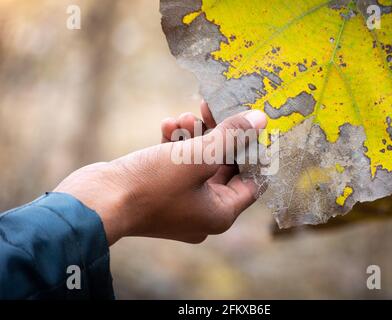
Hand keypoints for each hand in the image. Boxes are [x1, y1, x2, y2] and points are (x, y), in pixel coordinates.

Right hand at [54, 102, 267, 244]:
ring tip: (183, 116)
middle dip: (217, 135)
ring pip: (198, 162)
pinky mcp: (160, 192)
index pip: (251, 180)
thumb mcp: (197, 156)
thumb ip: (231, 136)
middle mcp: (203, 212)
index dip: (252, 150)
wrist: (95, 203)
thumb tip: (260, 119)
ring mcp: (180, 203)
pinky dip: (175, 145)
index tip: (246, 124)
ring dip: (193, 136)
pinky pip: (177, 166)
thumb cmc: (150, 185)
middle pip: (223, 167)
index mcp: (220, 213)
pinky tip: (166, 126)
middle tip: (210, 108)